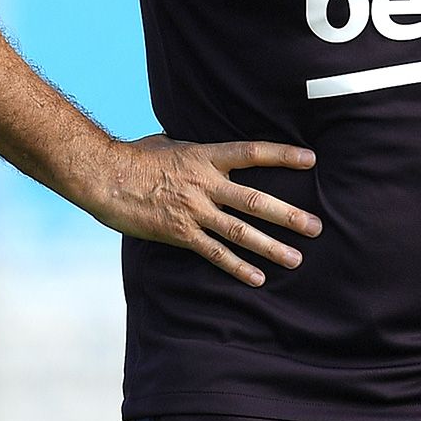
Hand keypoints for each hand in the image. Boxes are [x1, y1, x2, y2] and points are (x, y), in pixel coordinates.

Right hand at [79, 133, 321, 285]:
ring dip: (271, 246)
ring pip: (240, 231)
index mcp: (205, 155)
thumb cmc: (134, 156)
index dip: (282, 155)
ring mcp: (194, 211)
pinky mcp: (180, 234)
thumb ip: (193, 147)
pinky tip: (258, 278)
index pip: (252, 152)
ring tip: (296, 258)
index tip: (310, 160)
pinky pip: (215, 254)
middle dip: (288, 215)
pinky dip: (238, 267)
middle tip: (316, 226)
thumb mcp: (169, 142)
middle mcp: (205, 184)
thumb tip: (200, 143)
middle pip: (255, 201)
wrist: (105, 178)